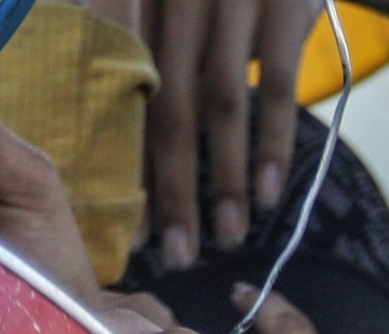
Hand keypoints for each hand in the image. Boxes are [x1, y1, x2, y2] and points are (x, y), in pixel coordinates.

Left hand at [139, 0, 325, 270]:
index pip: (119, 84)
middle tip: (175, 253)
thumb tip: (104, 120)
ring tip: (224, 236)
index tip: (130, 217)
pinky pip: (276, 90)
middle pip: (166, 103)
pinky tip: (266, 194)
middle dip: (171, 185)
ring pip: (219, 103)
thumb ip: (129, 32)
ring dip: (222, 177)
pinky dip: (271, 146)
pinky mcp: (284, 6)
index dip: (122, 153)